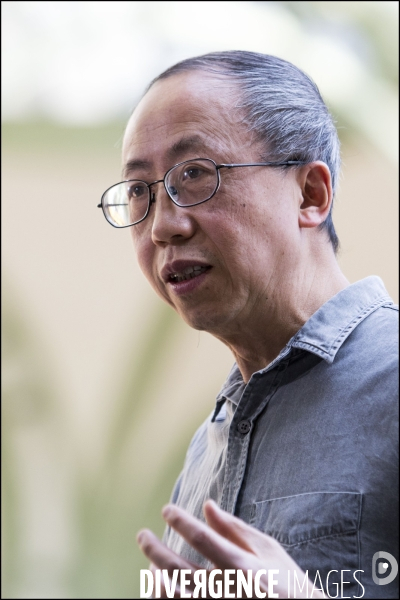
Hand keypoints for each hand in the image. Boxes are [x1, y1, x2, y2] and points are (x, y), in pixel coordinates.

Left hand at [137, 500, 324, 597]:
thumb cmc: (289, 585)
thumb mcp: (268, 551)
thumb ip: (235, 529)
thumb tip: (207, 505)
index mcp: (242, 567)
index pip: (201, 538)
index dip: (180, 521)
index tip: (166, 509)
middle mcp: (227, 592)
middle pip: (178, 569)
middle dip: (155, 549)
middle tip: (142, 535)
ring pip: (173, 596)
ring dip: (156, 578)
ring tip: (151, 563)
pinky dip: (167, 599)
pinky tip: (162, 587)